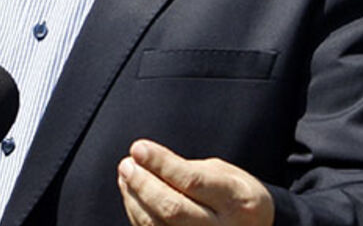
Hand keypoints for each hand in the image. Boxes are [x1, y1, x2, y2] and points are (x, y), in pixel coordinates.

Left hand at [117, 139, 274, 225]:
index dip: (161, 164)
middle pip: (173, 209)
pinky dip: (137, 214)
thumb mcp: (224, 174)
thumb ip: (188, 170)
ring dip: (135, 199)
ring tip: (126, 175)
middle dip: (143, 184)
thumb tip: (144, 160)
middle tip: (126, 164)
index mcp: (237, 200)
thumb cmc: (233, 194)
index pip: (192, 182)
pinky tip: (132, 194)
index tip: (138, 148)